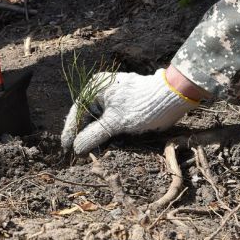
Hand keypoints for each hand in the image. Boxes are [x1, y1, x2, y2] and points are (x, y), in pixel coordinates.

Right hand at [60, 69, 199, 154]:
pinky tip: (105, 140)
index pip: (77, 112)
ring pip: (99, 116)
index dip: (71, 131)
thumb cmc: (142, 107)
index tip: (66, 148)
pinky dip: (106, 128)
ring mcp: (115, 93)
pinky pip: (110, 115)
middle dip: (83, 133)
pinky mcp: (125, 100)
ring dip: (95, 132)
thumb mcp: (115, 123)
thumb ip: (93, 135)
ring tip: (89, 149)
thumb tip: (76, 149)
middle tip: (76, 152)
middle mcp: (103, 87)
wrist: (172, 96)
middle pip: (87, 114)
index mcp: (96, 87)